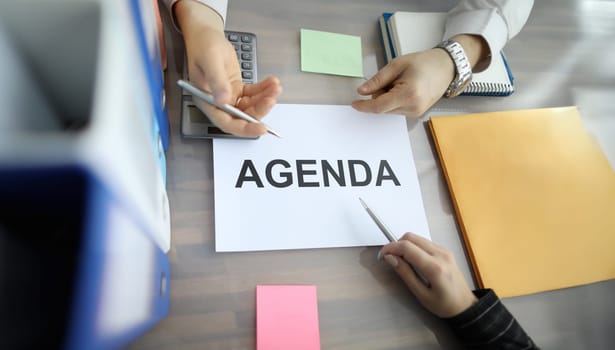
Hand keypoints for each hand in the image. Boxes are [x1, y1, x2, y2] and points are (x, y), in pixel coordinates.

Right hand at [175, 0, 281, 136]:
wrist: (206, 35)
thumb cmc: (203, 46)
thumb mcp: (211, 61)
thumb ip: (217, 81)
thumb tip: (224, 101)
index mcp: (207, 101)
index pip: (226, 122)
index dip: (244, 128)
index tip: (260, 128)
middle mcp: (218, 102)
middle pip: (242, 117)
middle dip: (259, 110)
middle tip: (271, 99)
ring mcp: (229, 96)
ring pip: (251, 106)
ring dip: (264, 98)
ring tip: (275, 87)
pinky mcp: (237, 89)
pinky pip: (253, 94)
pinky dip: (264, 90)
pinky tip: (272, 82)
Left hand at [351, 48, 453, 116]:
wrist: (446, 67)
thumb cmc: (423, 62)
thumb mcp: (397, 65)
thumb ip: (378, 80)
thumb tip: (362, 91)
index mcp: (408, 94)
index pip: (379, 106)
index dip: (364, 106)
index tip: (354, 103)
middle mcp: (412, 108)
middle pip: (383, 108)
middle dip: (379, 95)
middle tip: (390, 79)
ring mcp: (415, 113)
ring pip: (388, 110)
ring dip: (387, 98)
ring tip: (401, 82)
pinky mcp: (416, 114)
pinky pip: (396, 109)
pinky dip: (394, 100)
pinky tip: (405, 89)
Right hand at [378, 232, 477, 317]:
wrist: (465, 305)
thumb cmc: (443, 305)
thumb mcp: (421, 294)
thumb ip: (405, 274)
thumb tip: (390, 258)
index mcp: (434, 267)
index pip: (407, 247)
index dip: (391, 248)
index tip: (382, 256)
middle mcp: (441, 254)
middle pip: (411, 237)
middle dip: (396, 245)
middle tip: (391, 259)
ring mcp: (444, 250)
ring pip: (417, 238)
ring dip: (405, 245)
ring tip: (402, 261)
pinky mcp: (445, 250)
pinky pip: (424, 242)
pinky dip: (414, 247)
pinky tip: (413, 261)